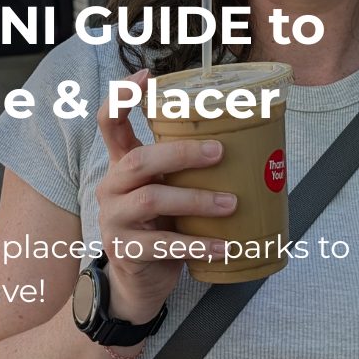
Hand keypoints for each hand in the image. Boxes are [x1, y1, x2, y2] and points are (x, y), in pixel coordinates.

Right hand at [94, 70, 235, 318]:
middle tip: (219, 152)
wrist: (138, 282)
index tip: (146, 77)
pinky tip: (222, 246)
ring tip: (231, 204)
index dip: (122, 98)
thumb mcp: (167, 191)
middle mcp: (111, 186)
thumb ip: (186, 170)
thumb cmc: (162, 226)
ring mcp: (114, 219)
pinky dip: (197, 244)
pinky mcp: (126, 251)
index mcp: (122, 165)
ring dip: (196, 199)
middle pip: (139, 160)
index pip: (109, 123)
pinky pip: (163, 244)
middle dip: (181, 153)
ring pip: (152, 199)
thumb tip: (249, 146)